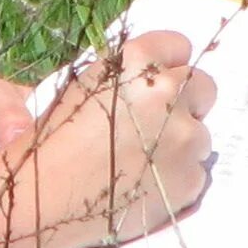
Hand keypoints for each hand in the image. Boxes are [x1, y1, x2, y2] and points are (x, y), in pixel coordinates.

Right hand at [28, 31, 216, 247]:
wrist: (44, 200)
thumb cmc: (49, 143)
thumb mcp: (81, 89)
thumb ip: (124, 79)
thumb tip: (150, 80)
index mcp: (136, 62)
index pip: (178, 46)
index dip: (168, 65)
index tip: (159, 82)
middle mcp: (168, 92)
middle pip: (203, 86)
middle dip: (185, 103)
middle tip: (155, 126)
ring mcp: (185, 137)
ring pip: (201, 135)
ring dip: (181, 146)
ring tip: (144, 165)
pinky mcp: (192, 179)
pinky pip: (196, 175)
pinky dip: (177, 181)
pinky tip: (145, 190)